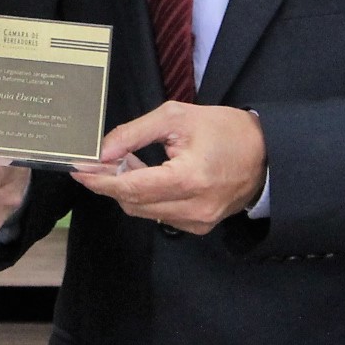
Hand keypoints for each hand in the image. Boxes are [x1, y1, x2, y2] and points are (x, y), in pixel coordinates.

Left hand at [70, 102, 265, 235]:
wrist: (266, 154)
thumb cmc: (224, 129)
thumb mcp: (177, 118)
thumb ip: (134, 133)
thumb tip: (101, 151)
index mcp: (189, 179)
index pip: (131, 187)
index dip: (100, 179)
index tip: (77, 169)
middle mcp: (193, 208)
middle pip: (132, 203)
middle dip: (109, 183)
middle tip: (95, 161)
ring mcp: (197, 222)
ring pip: (143, 211)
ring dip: (126, 189)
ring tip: (124, 163)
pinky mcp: (199, 227)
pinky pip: (160, 215)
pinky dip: (146, 197)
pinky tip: (146, 176)